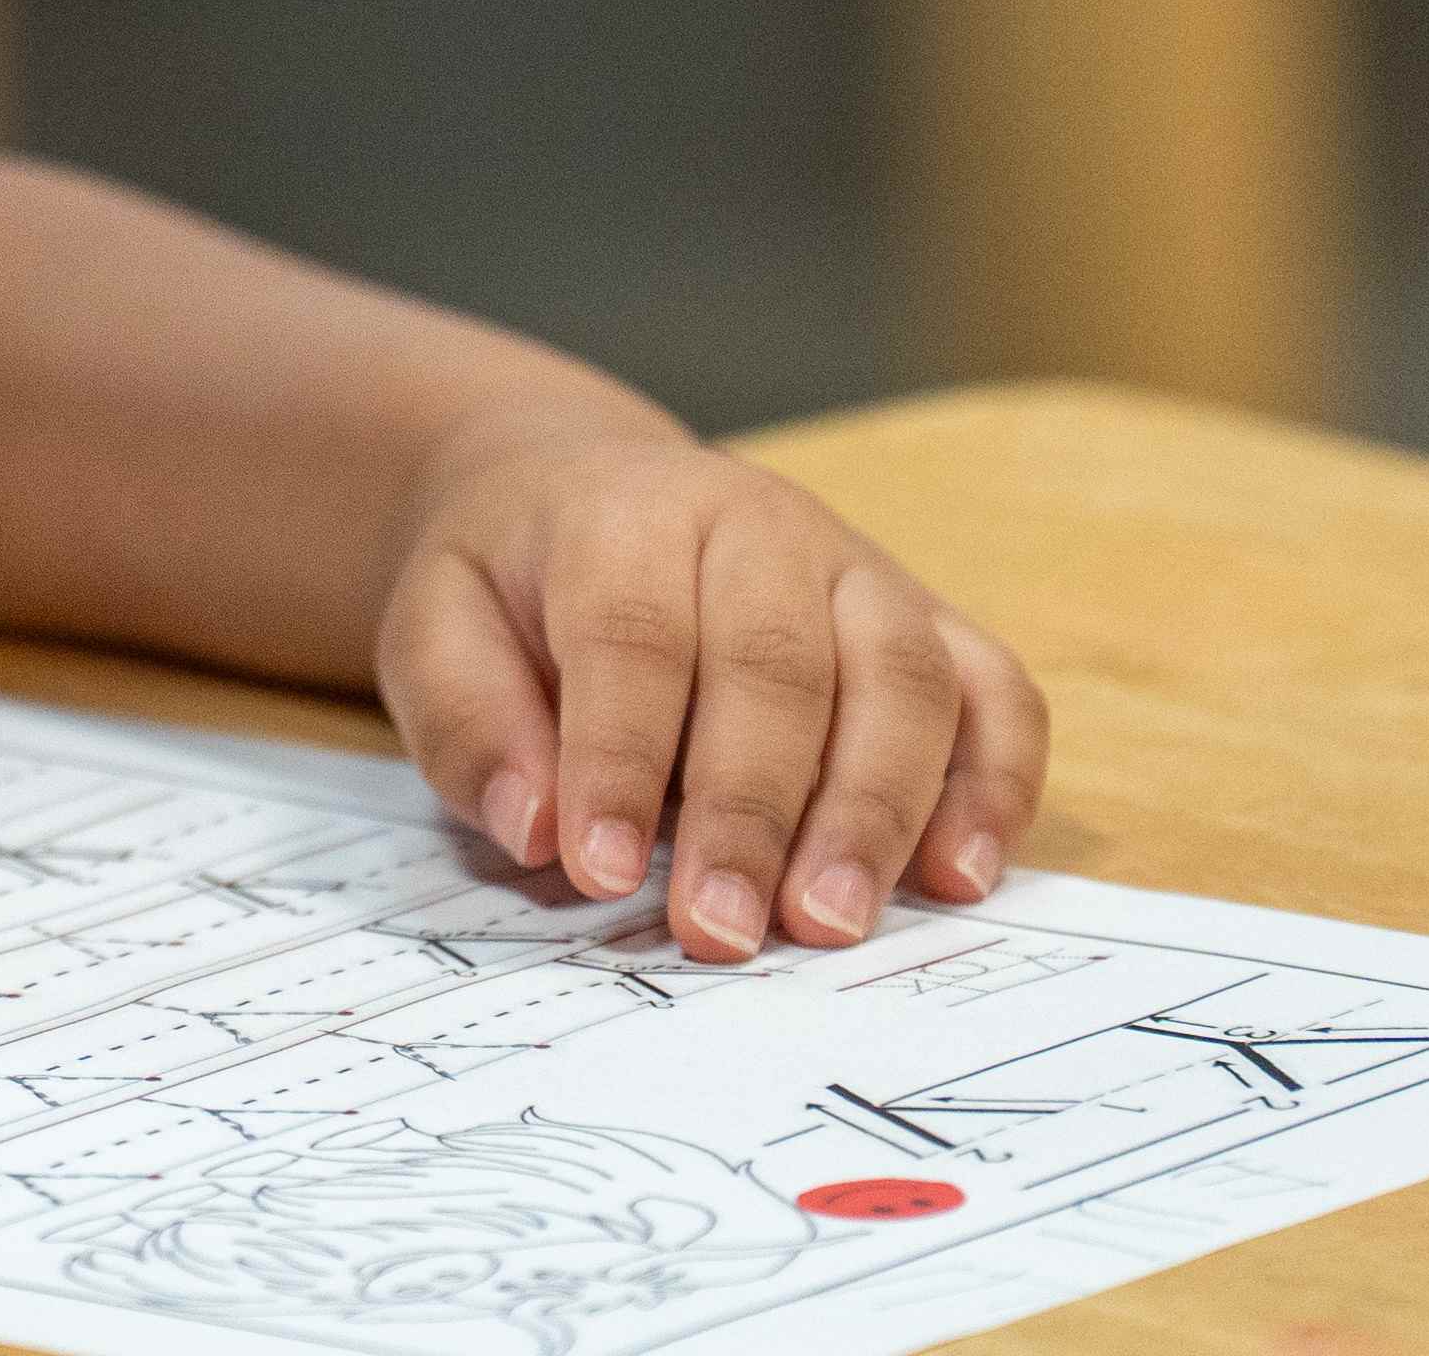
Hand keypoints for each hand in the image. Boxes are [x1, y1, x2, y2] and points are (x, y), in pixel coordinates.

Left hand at [373, 414, 1045, 964]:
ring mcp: (860, 568)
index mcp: (629, 517)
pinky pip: (995, 691)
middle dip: (752, 810)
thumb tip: (538, 827)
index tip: (599, 873)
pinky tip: (959, 876)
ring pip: (903, 676)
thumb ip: (467, 720)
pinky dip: (994, 784)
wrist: (580, 498)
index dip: (619, 758)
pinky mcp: (928, 620)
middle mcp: (761, 524)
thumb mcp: (433, 627)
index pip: (635, 636)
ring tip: (832, 925)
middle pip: (780, 663)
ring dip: (877, 811)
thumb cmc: (510, 590)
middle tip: (722, 932)